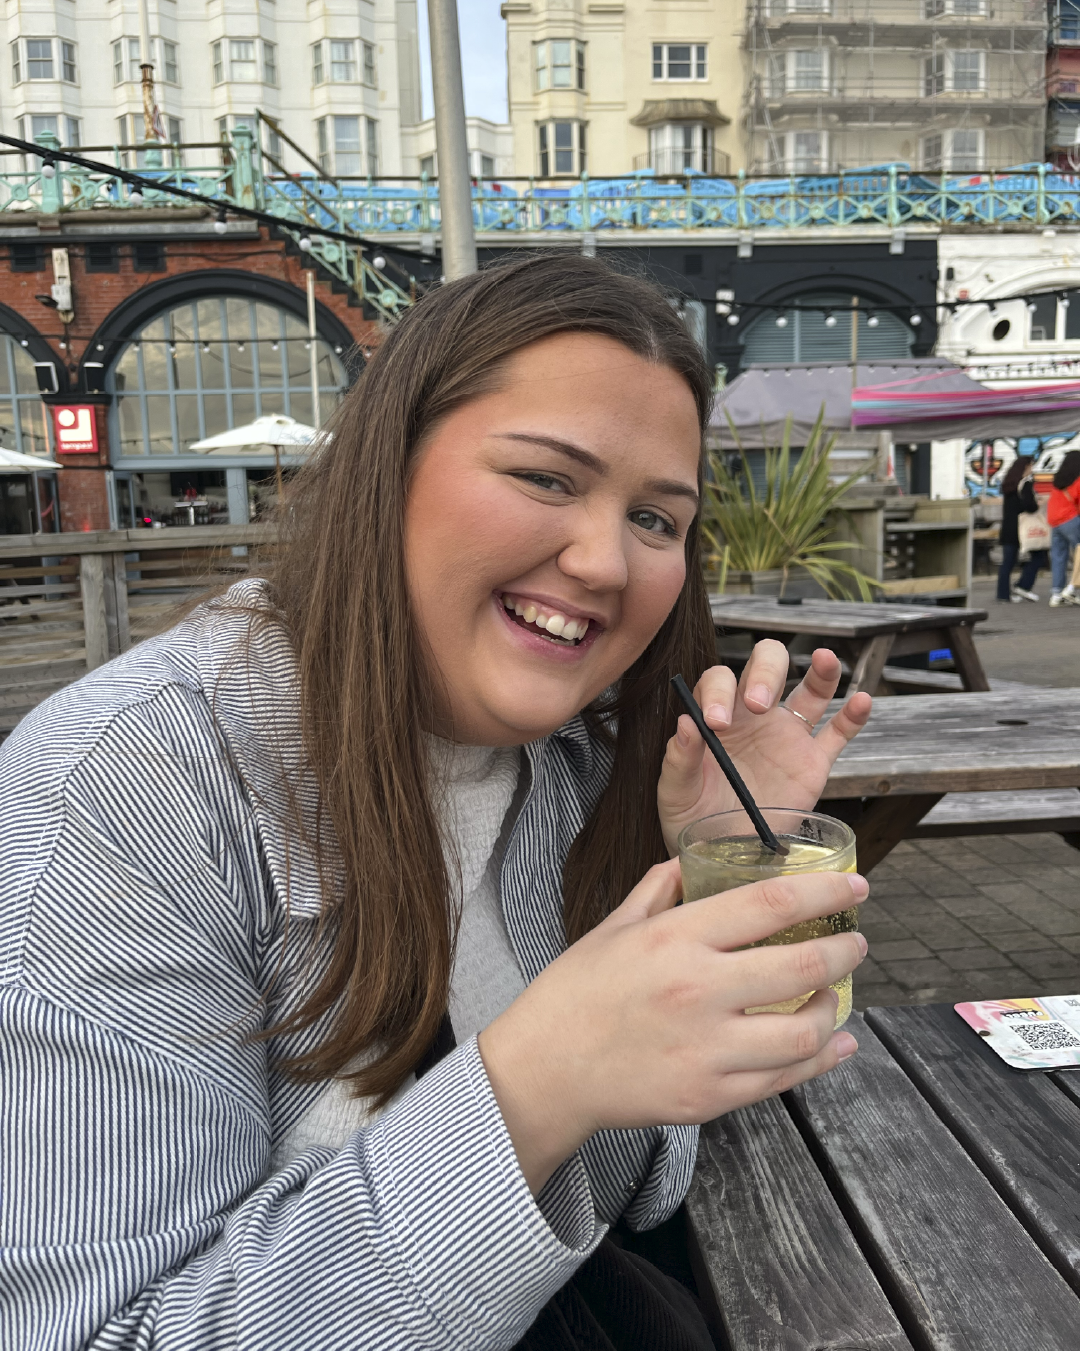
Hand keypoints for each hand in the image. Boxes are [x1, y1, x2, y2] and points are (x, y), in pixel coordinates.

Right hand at [478, 859, 867, 1194]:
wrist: (543, 1071)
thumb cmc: (574, 994)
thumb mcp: (612, 928)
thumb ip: (657, 892)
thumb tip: (690, 864)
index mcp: (675, 938)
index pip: (771, 904)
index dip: (825, 893)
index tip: (855, 888)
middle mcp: (699, 991)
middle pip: (803, 964)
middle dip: (845, 950)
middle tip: (855, 943)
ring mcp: (708, 1049)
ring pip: (804, 1031)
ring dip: (833, 1007)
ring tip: (834, 994)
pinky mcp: (710, 1096)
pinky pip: (783, 1078)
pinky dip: (820, 1058)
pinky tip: (832, 1043)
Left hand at [658, 643, 871, 855]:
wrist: (721, 852)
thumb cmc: (692, 818)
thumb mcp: (675, 792)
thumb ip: (679, 758)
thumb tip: (686, 723)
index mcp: (717, 716)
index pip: (720, 682)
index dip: (718, 693)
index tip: (716, 723)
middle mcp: (753, 717)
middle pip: (765, 668)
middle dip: (765, 674)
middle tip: (759, 704)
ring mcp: (787, 736)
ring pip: (809, 692)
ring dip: (820, 673)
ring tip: (825, 659)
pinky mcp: (813, 763)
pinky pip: (837, 734)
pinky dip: (852, 717)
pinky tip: (862, 700)